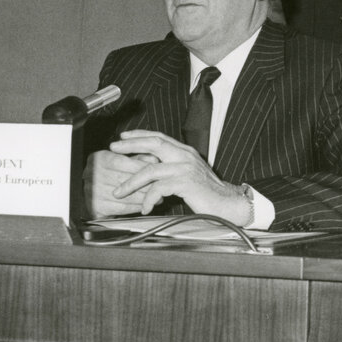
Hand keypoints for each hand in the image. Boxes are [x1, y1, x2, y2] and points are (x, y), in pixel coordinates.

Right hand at [84, 150, 154, 217]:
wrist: (88, 193)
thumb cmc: (108, 174)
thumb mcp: (121, 159)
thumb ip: (138, 157)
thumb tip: (154, 159)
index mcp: (100, 158)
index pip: (125, 162)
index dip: (143, 167)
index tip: (157, 171)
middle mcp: (94, 174)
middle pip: (127, 179)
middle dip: (148, 184)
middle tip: (160, 186)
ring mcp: (94, 191)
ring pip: (127, 194)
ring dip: (145, 197)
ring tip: (156, 197)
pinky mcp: (98, 206)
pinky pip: (123, 207)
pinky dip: (137, 206)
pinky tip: (144, 205)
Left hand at [106, 130, 251, 223]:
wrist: (227, 203)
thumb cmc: (207, 191)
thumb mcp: (188, 174)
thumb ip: (171, 167)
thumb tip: (148, 166)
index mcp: (185, 152)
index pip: (159, 137)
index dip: (140, 135)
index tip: (123, 137)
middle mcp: (185, 156)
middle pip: (154, 143)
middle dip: (130, 145)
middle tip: (113, 149)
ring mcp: (186, 168)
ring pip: (151, 169)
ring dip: (131, 182)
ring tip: (119, 191)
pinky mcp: (186, 183)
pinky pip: (159, 189)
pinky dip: (148, 199)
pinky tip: (145, 207)